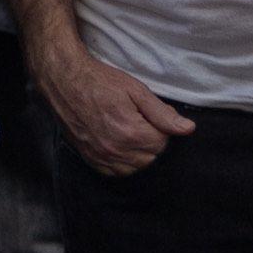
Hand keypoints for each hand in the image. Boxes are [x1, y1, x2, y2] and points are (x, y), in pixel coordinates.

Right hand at [36, 39, 193, 175]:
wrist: (64, 81)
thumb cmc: (101, 82)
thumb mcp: (137, 92)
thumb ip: (163, 114)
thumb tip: (188, 129)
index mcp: (130, 133)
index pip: (163, 143)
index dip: (162, 128)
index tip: (151, 114)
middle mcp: (115, 149)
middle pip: (151, 157)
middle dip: (153, 141)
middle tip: (141, 121)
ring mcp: (100, 156)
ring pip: (135, 168)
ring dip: (139, 154)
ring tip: (132, 132)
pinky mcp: (89, 157)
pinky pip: (115, 172)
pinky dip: (123, 163)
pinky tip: (121, 145)